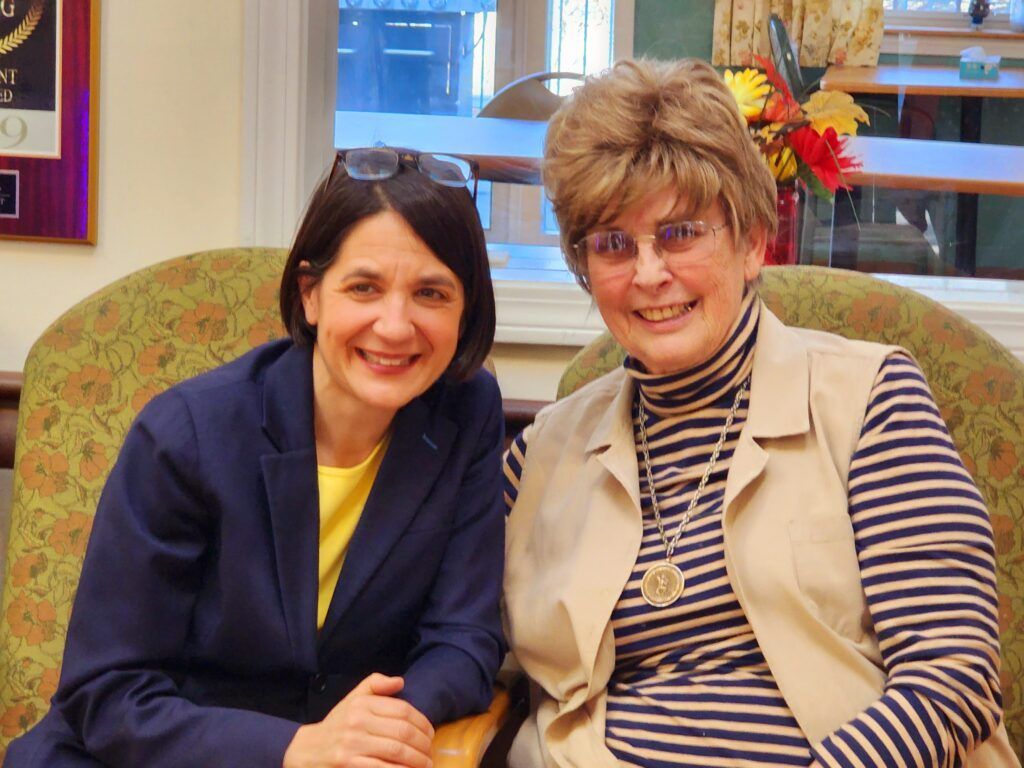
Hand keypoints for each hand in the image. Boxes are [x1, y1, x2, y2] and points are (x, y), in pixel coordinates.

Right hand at [282, 673, 433, 767]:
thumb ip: (375, 685)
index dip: (423, 723)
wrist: (305, 751)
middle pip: (403, 732)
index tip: (431, 734)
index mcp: (362, 704)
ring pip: (396, 751)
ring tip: (426, 765)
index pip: (403, 710)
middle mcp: (357, 722)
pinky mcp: (349, 765)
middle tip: (430, 753)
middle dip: (423, 745)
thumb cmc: (336, 725)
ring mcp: (352, 745)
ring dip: (417, 760)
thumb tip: (400, 681)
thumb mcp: (352, 700)